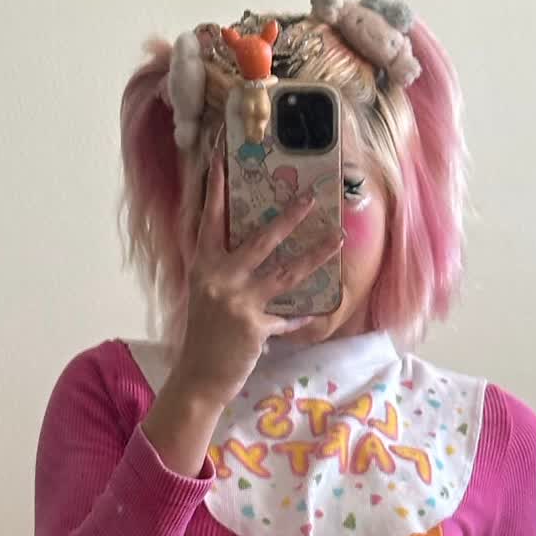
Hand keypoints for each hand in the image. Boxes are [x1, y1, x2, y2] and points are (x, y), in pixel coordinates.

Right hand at [171, 142, 343, 411]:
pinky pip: (288, 316)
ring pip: (285, 272)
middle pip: (259, 240)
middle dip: (287, 218)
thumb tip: (251, 250)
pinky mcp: (255, 326)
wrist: (198, 377)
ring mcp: (238, 302)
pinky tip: (317, 313)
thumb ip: (223, 271)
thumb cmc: (203, 335)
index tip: (221, 158)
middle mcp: (219, 278)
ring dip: (314, 255)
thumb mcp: (205, 295)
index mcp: (203, 266)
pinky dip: (302, 316)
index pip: (209, 220)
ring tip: (336, 238)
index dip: (214, 189)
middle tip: (310, 197)